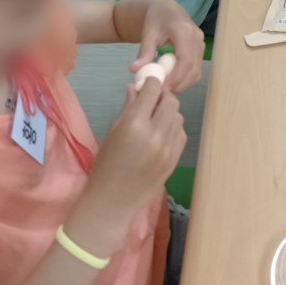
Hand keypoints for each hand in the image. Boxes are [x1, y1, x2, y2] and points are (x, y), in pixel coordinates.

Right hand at [80, 80, 186, 243]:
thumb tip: (135, 87)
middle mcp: (155, 134)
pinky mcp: (175, 160)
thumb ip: (128, 108)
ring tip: (155, 118)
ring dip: (168, 112)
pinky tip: (161, 133)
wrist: (113, 202)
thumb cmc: (105, 166)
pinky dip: (173, 128)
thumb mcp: (112, 133)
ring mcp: (168, 148)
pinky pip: (181, 134)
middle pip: (171, 101)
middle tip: (152, 100)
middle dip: (162, 96)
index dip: (151, 82)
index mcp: (134, 124)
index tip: (147, 83)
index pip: (153, 90)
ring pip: (178, 116)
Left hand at [130, 0, 203, 92]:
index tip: (163, 88)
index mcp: (184, 31)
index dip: (176, 77)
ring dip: (183, 84)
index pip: (185, 59)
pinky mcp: (200, 49)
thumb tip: (134, 70)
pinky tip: (171, 81)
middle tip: (162, 93)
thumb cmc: (156, 19)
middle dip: (179, 84)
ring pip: (197, 71)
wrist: (167, 9)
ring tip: (166, 88)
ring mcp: (201, 44)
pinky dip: (185, 79)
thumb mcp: (148, 34)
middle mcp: (196, 37)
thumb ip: (144, 52)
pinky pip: (196, 69)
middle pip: (193, 68)